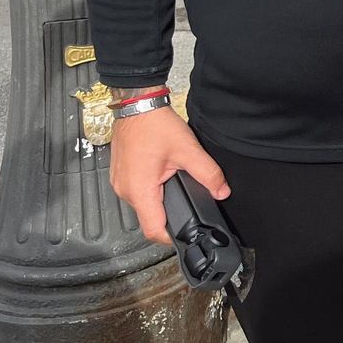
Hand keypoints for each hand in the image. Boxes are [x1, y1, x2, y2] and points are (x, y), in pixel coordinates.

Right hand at [109, 108, 229, 244]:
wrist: (137, 105)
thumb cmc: (156, 126)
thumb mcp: (188, 150)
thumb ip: (208, 173)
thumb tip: (222, 191)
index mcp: (139, 190)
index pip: (153, 229)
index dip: (171, 237)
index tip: (187, 233)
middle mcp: (125, 191)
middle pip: (148, 218)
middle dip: (170, 216)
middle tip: (190, 206)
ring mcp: (120, 183)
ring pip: (143, 205)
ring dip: (161, 201)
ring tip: (178, 189)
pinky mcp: (121, 175)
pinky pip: (137, 192)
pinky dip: (152, 190)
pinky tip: (165, 178)